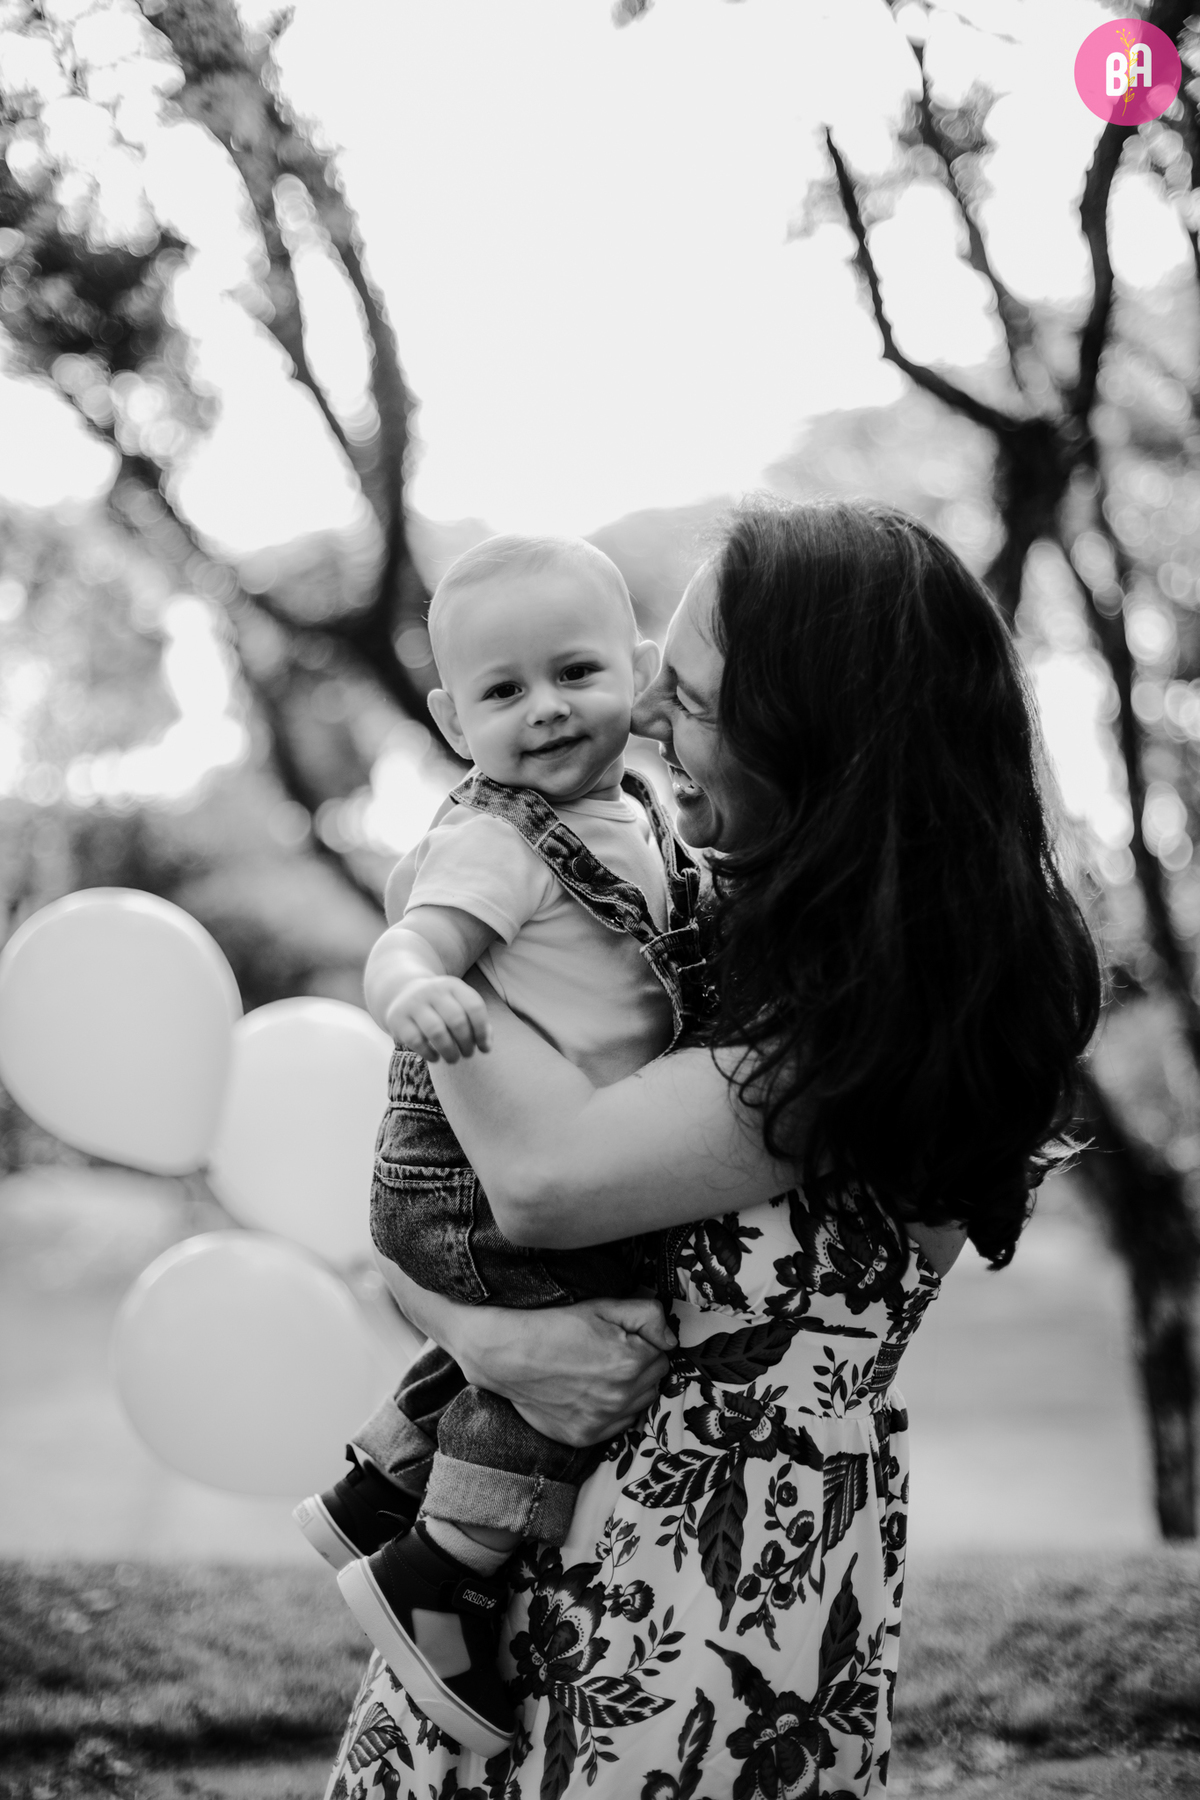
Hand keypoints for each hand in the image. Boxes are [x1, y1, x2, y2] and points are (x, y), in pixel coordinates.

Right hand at [386, 975, 492, 1061]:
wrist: (402, 993)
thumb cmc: (440, 1007)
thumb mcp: (460, 1005)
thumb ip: (477, 1023)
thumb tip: (486, 1047)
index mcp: (453, 985)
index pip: (474, 1007)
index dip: (482, 1031)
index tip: (484, 1048)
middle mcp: (432, 990)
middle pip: (457, 1020)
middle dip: (466, 1043)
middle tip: (467, 1054)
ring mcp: (413, 1003)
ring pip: (436, 1031)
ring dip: (449, 1051)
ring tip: (453, 1059)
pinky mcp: (397, 1018)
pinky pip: (416, 1040)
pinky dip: (429, 1053)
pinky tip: (435, 1058)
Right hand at [462, 1296, 676, 1445]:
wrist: (510, 1356)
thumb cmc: (555, 1326)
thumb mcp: (603, 1307)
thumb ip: (647, 1317)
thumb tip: (671, 1339)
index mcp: (631, 1361)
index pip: (662, 1354)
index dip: (644, 1343)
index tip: (622, 1338)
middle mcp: (621, 1396)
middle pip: (654, 1381)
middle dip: (640, 1366)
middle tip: (609, 1353)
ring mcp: (603, 1420)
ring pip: (638, 1405)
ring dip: (629, 1391)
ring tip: (599, 1373)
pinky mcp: (586, 1436)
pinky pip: (617, 1426)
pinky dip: (611, 1411)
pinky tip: (590, 1393)